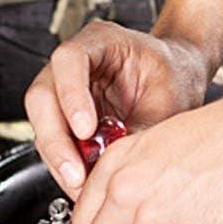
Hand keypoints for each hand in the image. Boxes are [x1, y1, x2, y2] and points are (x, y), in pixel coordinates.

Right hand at [25, 21, 211, 198]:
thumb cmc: (175, 76)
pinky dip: (65, 163)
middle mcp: (77, 63)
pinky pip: (54, 141)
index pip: (70, 59)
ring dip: (58, 157)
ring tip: (82, 183)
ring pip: (42, 123)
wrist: (180, 78)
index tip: (85, 130)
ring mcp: (66, 89)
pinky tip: (84, 180)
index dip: (71, 95)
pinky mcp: (66, 116)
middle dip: (56, 140)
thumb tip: (112, 165)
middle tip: (76, 172)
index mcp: (102, 40)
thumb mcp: (167, 101)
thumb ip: (138, 129)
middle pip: (43, 96)